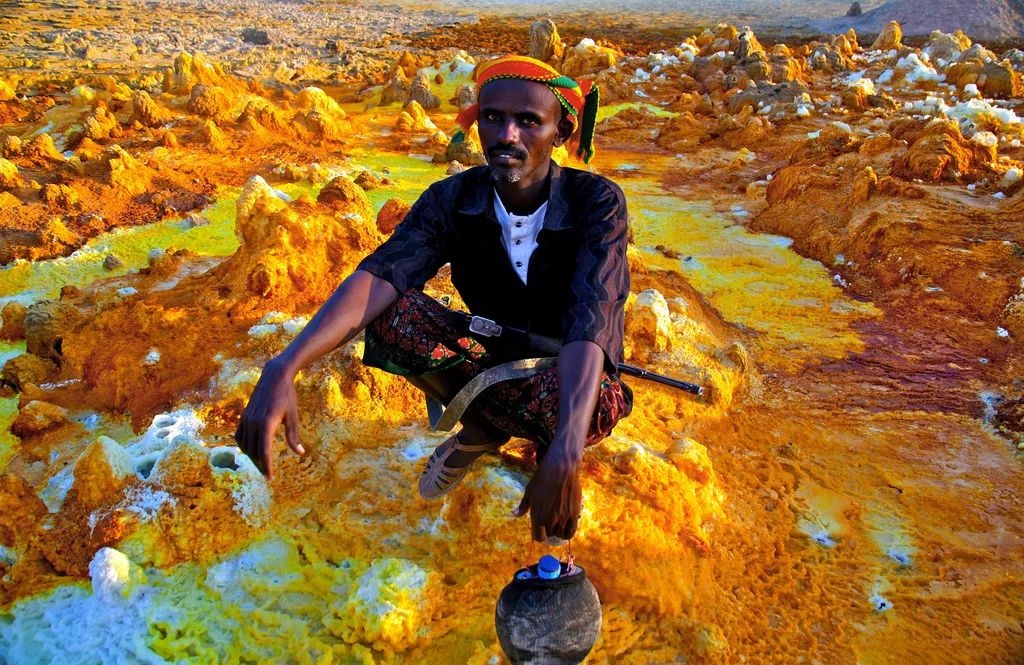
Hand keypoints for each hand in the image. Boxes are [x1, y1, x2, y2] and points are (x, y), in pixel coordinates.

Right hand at [234, 357, 304, 478]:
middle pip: (254, 451)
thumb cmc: (287, 396)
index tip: (269, 477)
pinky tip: (251, 450)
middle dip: (260, 464)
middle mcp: (253, 422)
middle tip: (267, 473)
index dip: (267, 467)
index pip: (264, 452)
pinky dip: (244, 445)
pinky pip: (239, 435)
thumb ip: (294, 436)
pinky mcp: (244, 415)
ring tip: (260, 464)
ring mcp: (246, 418)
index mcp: (267, 424)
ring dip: (252, 456)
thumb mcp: (293, 416)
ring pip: (245, 445)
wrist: (274, 377)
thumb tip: (300, 453)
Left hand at [513, 447, 581, 542]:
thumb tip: (515, 514)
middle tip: (549, 519)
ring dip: (558, 530)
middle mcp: (550, 520)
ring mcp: (563, 518)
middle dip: (548, 529)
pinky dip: (568, 531)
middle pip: (549, 535)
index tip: (540, 527)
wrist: (560, 469)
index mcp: (538, 516)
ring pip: (560, 534)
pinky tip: (566, 524)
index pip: (538, 537)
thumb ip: (523, 506)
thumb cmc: (542, 479)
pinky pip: (571, 532)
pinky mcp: (574, 514)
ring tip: (558, 521)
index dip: (538, 533)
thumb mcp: (529, 492)